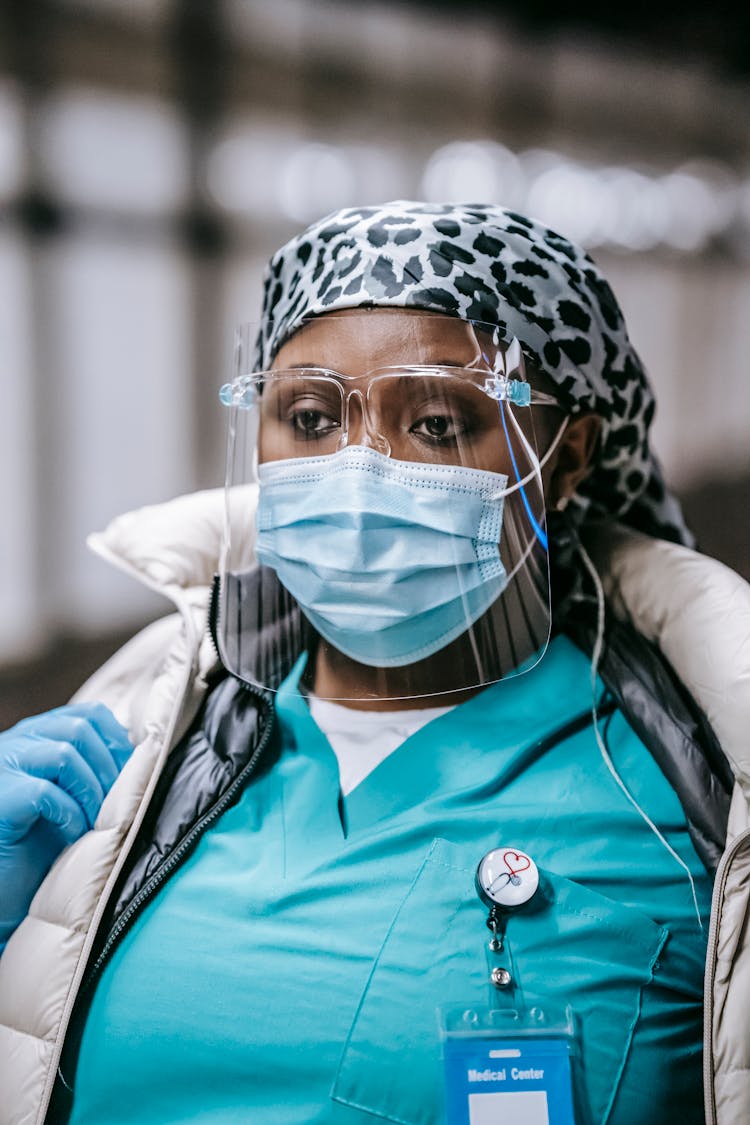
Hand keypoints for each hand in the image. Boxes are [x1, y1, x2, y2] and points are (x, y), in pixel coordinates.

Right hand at [0, 702, 132, 952]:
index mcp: (36, 738)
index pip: (87, 715)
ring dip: (91, 790)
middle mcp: (16, 745)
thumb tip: (145, 756)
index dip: (117, 740)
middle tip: (112, 805)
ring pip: (64, 754)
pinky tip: (70, 834)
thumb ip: (94, 772)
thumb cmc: (38, 847)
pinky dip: (68, 813)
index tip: (129, 774)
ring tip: (92, 821)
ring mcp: (3, 770)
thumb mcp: (73, 798)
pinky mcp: (0, 800)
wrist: (2, 891)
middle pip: (78, 729)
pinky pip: (44, 792)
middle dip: (108, 767)